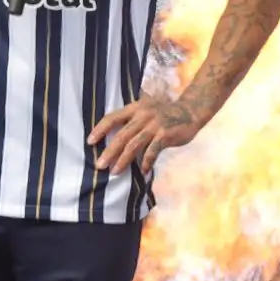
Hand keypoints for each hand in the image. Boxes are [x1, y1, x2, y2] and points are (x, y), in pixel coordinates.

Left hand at [88, 95, 202, 174]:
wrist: (190, 111)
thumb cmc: (164, 114)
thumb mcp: (146, 111)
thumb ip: (133, 122)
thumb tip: (115, 141)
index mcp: (135, 108)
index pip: (112, 117)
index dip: (100, 129)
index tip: (89, 142)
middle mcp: (143, 115)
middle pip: (121, 135)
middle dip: (109, 151)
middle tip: (99, 165)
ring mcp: (154, 125)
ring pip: (134, 144)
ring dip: (123, 160)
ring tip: (114, 171)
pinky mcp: (165, 134)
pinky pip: (152, 151)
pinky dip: (146, 162)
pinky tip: (142, 172)